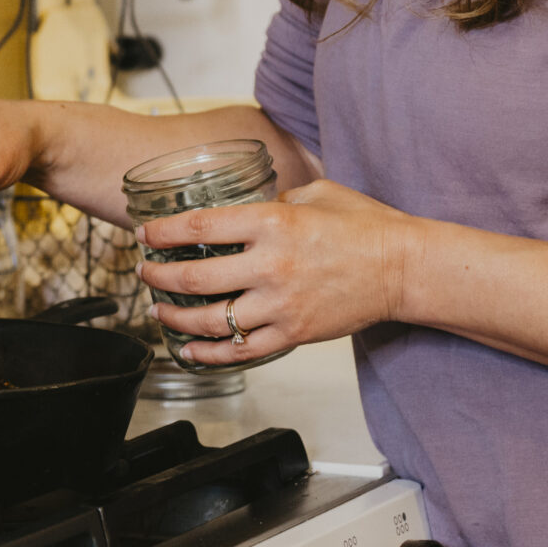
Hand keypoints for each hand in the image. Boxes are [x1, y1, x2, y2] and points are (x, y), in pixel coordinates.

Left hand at [140, 180, 420, 365]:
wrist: (403, 268)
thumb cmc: (366, 227)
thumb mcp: (316, 193)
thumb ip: (275, 198)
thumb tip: (246, 208)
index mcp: (274, 222)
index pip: (200, 228)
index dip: (163, 233)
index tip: (145, 234)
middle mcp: (271, 265)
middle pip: (194, 278)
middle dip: (157, 277)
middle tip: (144, 272)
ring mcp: (281, 305)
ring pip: (211, 321)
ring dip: (174, 317)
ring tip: (158, 310)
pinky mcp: (293, 334)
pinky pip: (240, 351)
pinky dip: (209, 354)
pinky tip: (190, 349)